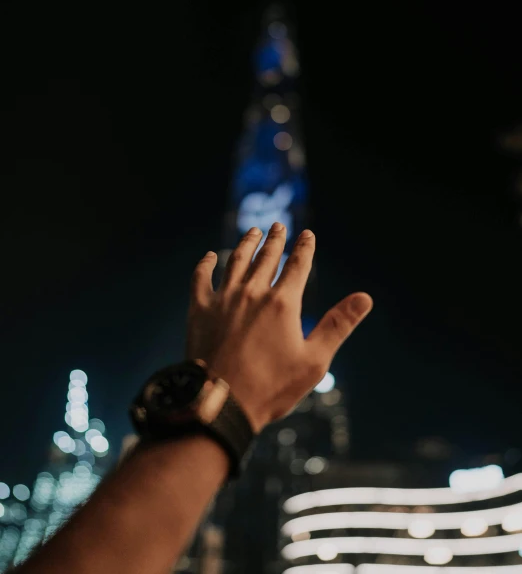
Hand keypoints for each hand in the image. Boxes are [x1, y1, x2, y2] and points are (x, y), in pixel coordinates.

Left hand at [185, 223, 372, 433]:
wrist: (220, 402)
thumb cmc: (271, 387)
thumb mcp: (314, 360)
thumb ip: (338, 324)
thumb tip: (365, 298)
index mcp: (283, 303)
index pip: (297, 265)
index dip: (304, 247)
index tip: (307, 234)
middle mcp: (253, 293)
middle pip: (267, 257)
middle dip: (275, 239)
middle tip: (279, 226)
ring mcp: (224, 299)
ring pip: (237, 261)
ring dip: (247, 244)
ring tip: (253, 232)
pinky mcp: (200, 309)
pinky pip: (202, 278)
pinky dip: (206, 264)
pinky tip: (210, 257)